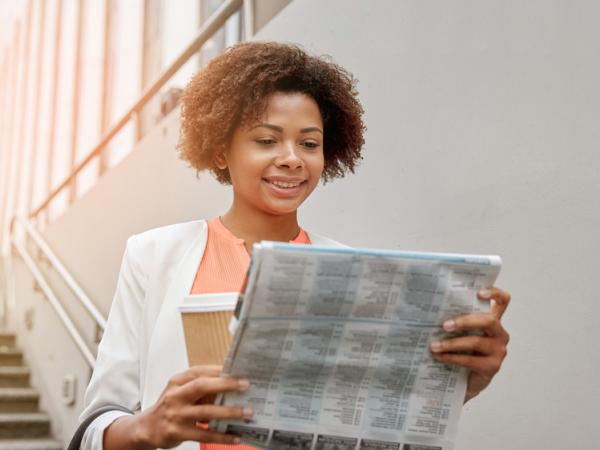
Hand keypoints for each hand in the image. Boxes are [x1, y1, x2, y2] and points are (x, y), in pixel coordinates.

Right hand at [132, 365, 251, 448]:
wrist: (146, 428)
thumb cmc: (170, 406)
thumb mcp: (180, 391)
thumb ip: (201, 387)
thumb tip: (231, 384)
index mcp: (178, 381)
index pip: (201, 371)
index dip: (220, 370)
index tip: (239, 370)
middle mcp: (176, 395)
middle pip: (202, 386)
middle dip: (226, 384)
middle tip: (246, 385)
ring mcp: (176, 414)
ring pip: (206, 411)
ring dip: (229, 412)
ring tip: (247, 412)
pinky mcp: (178, 432)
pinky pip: (204, 435)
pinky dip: (221, 437)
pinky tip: (235, 437)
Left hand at [429, 287, 510, 401]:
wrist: (466, 381)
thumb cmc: (462, 351)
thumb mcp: (460, 333)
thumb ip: (455, 320)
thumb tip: (431, 310)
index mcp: (492, 320)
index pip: (503, 301)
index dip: (494, 293)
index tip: (479, 293)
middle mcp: (499, 333)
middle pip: (489, 320)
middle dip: (465, 321)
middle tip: (444, 325)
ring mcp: (498, 350)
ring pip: (476, 342)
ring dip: (452, 343)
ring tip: (434, 345)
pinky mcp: (492, 366)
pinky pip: (470, 360)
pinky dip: (452, 357)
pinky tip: (439, 356)